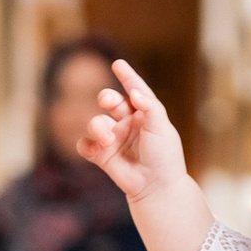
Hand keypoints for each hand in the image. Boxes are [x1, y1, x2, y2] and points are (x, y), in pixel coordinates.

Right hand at [79, 60, 189, 203]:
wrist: (157, 186)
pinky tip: (97, 148)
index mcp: (145, 115)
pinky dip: (87, 144)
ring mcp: (114, 139)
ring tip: (108, 138)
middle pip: (111, 102)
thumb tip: (133, 92)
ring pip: (96, 123)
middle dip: (106, 97)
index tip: (118, 64)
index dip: (127, 77)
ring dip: (98, 127)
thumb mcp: (162, 127)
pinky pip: (85, 145)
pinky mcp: (102, 156)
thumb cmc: (164, 156)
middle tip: (108, 101)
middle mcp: (128, 124)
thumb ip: (150, 106)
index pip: (135, 91)